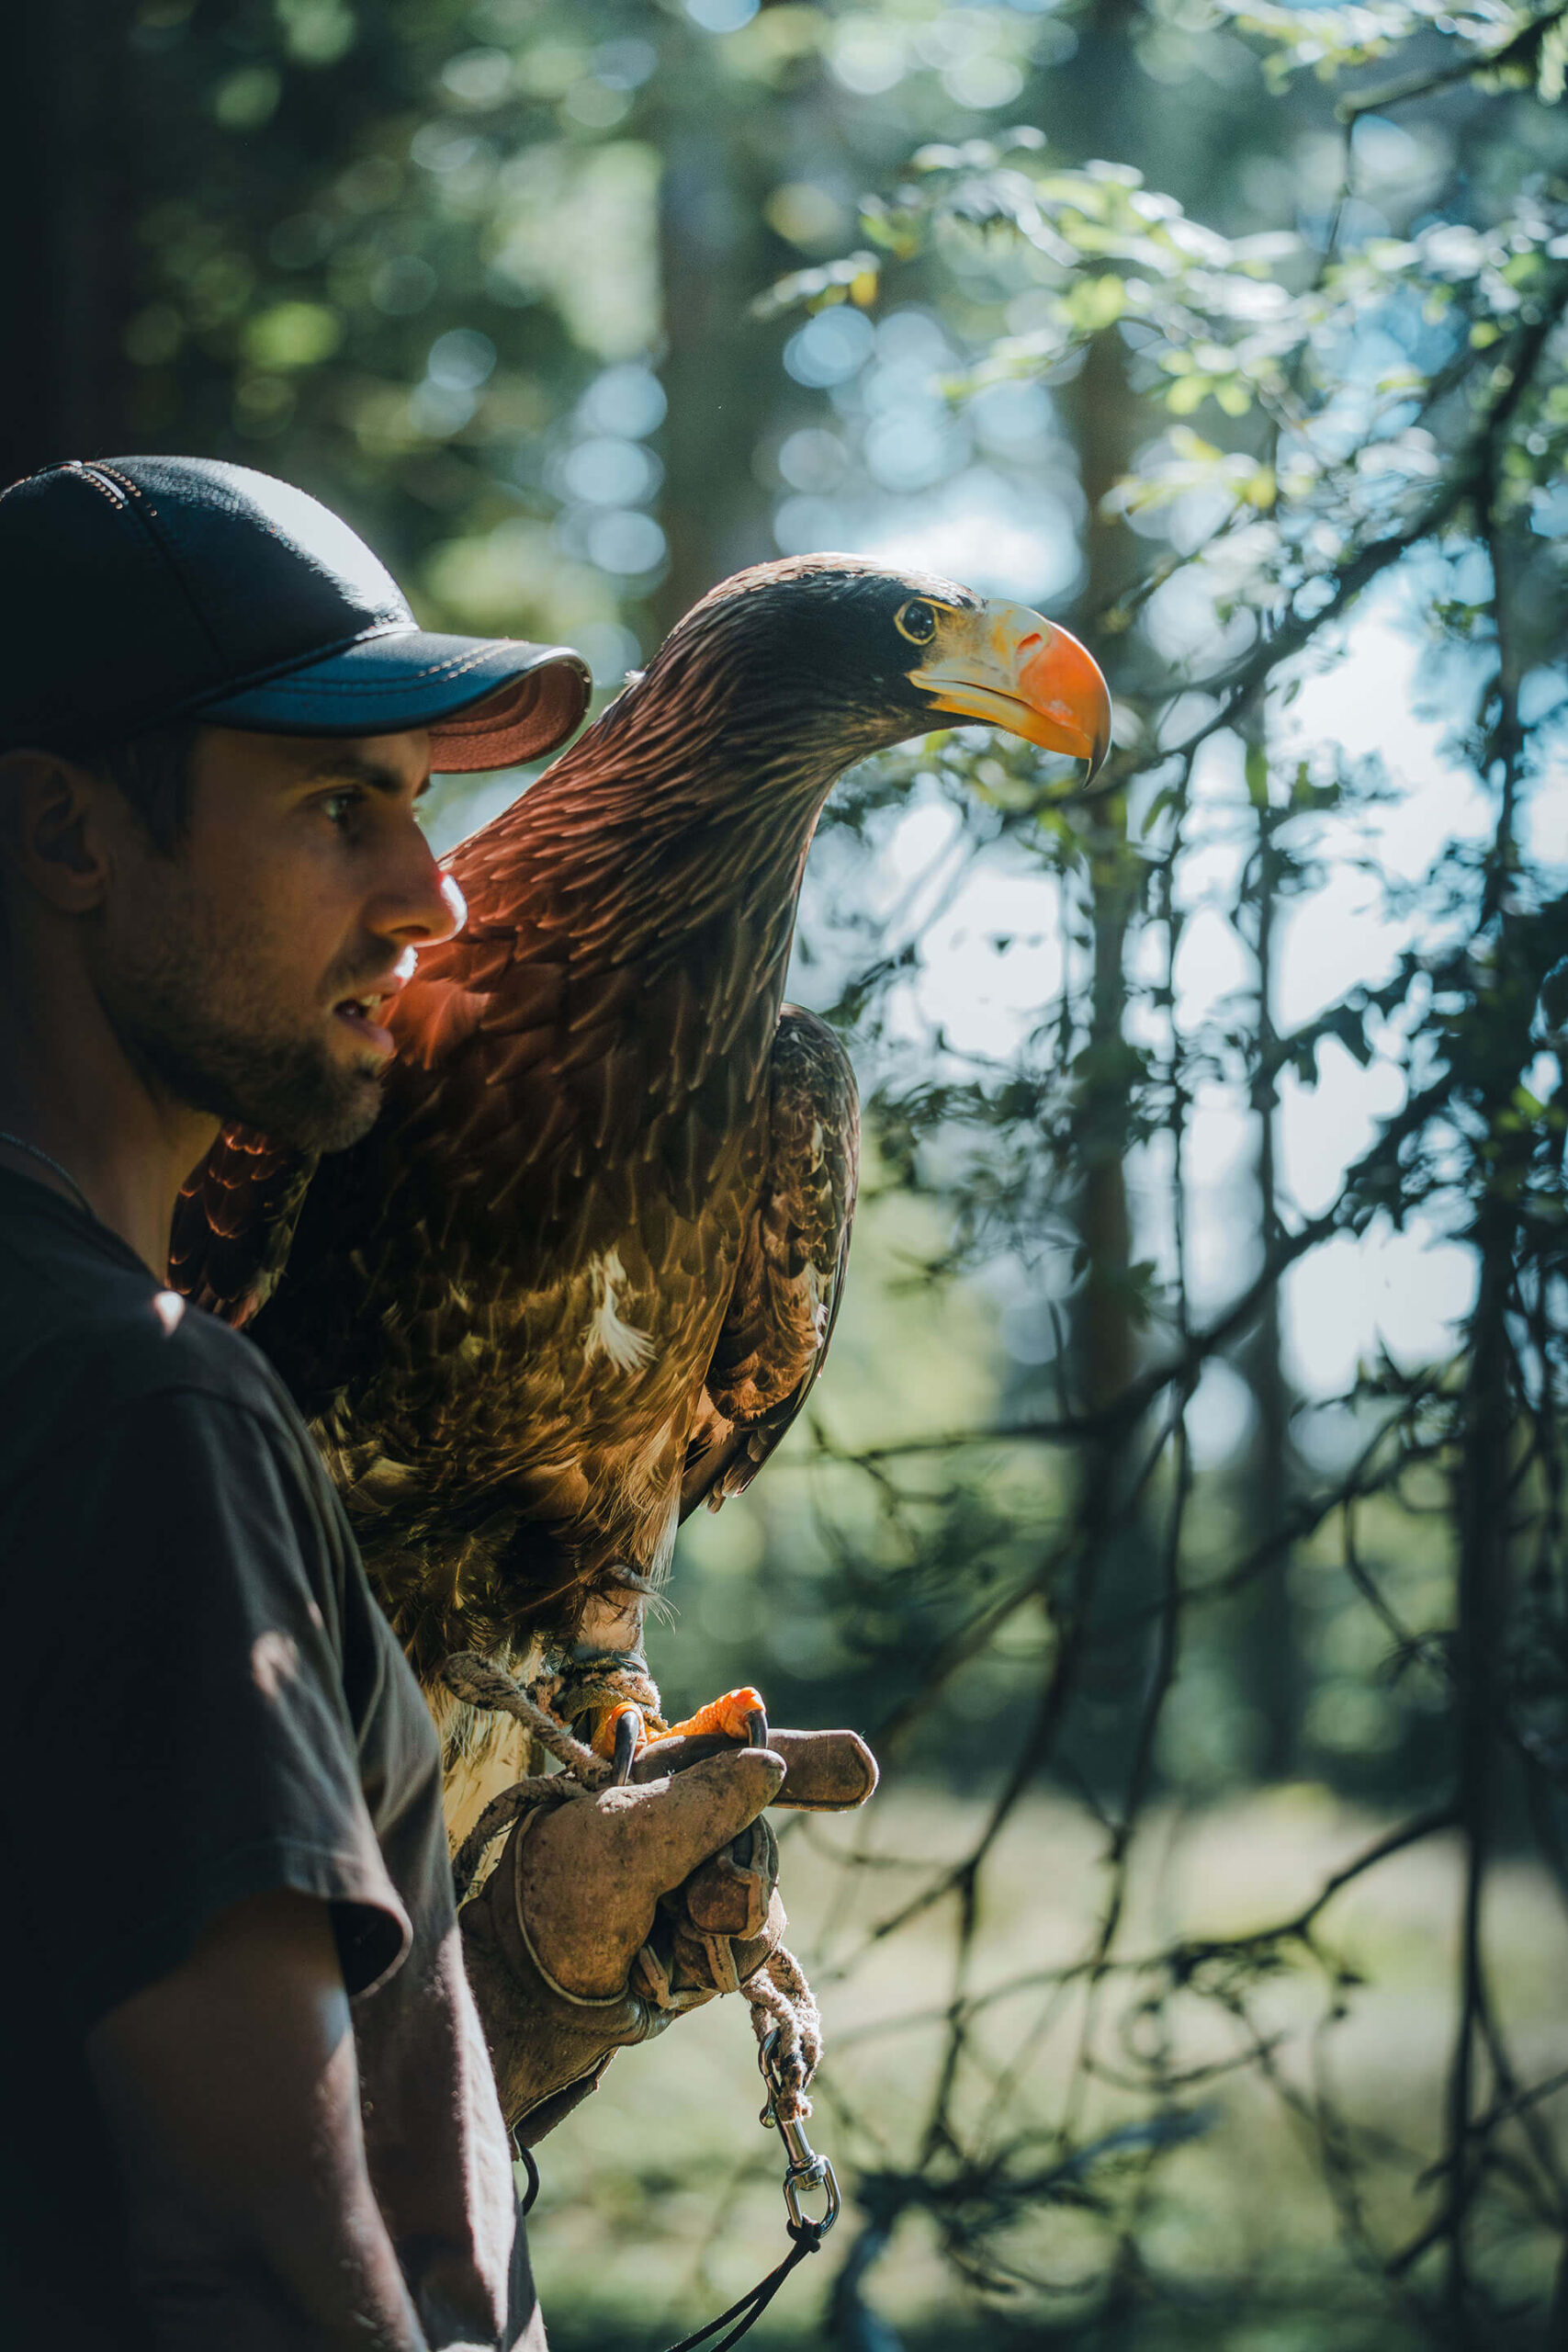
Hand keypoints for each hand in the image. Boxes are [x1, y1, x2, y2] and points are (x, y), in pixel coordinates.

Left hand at [460, 1746, 786, 2141]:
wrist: (533, 2002)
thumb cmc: (559, 1905)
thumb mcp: (623, 1844)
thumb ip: (701, 1805)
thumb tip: (770, 1766)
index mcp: (661, 1777)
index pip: (745, 1756)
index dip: (805, 1761)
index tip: (860, 1771)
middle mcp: (690, 1822)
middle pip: (763, 1839)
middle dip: (728, 1881)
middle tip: (675, 1902)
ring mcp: (702, 1883)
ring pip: (765, 1902)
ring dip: (715, 1932)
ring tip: (655, 1938)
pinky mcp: (710, 1939)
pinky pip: (754, 1949)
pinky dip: (714, 1964)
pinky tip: (664, 1967)